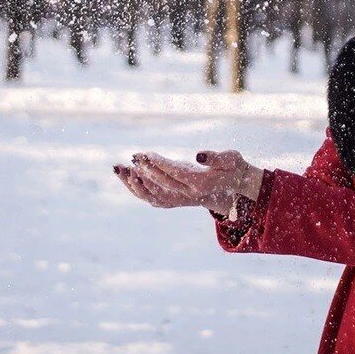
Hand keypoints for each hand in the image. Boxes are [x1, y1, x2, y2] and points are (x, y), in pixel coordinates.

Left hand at [114, 150, 263, 216]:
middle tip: (135, 156)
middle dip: (147, 169)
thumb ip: (217, 157)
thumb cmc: (233, 166)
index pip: (176, 173)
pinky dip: (139, 189)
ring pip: (153, 194)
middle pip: (163, 183)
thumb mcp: (231, 158)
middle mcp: (190, 194)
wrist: (233, 184)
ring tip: (120, 169)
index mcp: (202, 184)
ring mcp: (182, 199)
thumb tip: (199, 155)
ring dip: (136, 182)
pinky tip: (127, 178)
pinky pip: (153, 197)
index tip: (147, 154)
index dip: (161, 164)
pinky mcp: (176, 199)